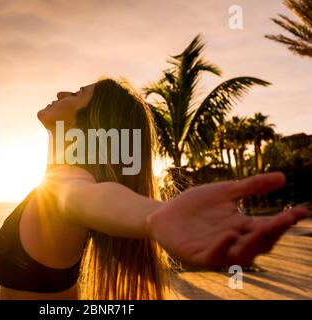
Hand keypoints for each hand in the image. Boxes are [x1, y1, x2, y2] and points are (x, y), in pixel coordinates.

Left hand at [146, 172, 309, 268]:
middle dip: (273, 232)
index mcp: (241, 227)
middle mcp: (233, 241)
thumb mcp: (224, 191)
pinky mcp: (197, 256)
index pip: (268, 227)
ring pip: (241, 255)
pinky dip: (222, 247)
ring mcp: (216, 250)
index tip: (302, 210)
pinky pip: (213, 256)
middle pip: (259, 243)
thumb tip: (283, 177)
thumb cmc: (194, 205)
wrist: (164, 213)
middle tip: (284, 219)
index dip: (285, 220)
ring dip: (253, 243)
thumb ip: (251, 186)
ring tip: (262, 226)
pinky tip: (229, 234)